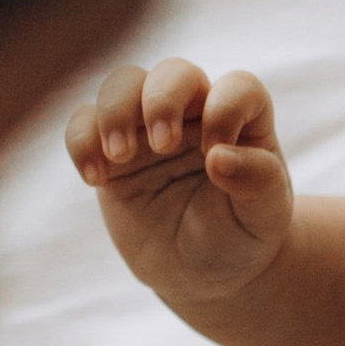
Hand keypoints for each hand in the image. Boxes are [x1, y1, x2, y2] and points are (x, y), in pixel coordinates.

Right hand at [67, 60, 295, 306]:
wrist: (202, 272)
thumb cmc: (241, 234)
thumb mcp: (263, 216)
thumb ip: (256, 181)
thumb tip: (219, 156)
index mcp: (242, 120)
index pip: (237, 88)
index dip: (226, 111)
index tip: (216, 157)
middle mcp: (194, 113)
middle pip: (173, 73)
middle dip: (162, 100)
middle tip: (162, 146)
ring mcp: (148, 128)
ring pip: (122, 84)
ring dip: (114, 111)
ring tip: (119, 157)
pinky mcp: (110, 152)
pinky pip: (83, 124)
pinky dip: (81, 141)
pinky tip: (96, 179)